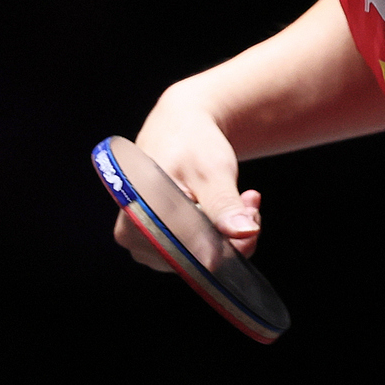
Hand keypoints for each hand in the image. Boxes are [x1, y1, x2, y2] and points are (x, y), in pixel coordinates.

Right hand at [112, 81, 264, 269]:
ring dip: (226, 233)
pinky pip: (194, 251)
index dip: (229, 243)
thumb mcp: (212, 170)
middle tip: (250, 201)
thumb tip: (244, 233)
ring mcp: (143, 243)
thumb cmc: (191, 142)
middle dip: (231, 234)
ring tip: (240, 199)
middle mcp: (133, 236)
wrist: (180, 126)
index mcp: (137, 216)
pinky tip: (226, 208)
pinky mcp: (158, 243)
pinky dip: (216, 234)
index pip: (190, 253)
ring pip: (196, 257)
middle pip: (193, 258)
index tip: (251, 212)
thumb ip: (225, 205)